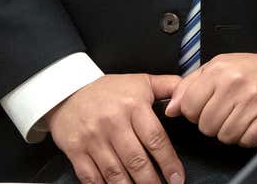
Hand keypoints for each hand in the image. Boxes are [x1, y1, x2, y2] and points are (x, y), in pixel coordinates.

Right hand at [44, 73, 183, 183]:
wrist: (66, 92)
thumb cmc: (109, 90)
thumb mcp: (141, 82)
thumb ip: (170, 86)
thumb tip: (190, 96)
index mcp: (133, 106)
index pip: (156, 139)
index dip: (168, 162)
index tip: (177, 178)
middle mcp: (113, 123)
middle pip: (136, 160)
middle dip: (151, 181)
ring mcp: (92, 138)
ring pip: (115, 172)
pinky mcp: (75, 150)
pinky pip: (91, 177)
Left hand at [164, 53, 256, 147]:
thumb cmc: (249, 70)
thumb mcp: (217, 67)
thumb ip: (189, 86)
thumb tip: (171, 109)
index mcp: (219, 70)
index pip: (189, 107)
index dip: (193, 112)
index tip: (204, 108)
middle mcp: (236, 84)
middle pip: (206, 125)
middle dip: (212, 124)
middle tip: (224, 112)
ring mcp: (254, 100)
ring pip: (225, 136)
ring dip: (229, 132)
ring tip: (237, 117)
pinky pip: (247, 140)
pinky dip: (247, 137)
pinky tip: (250, 124)